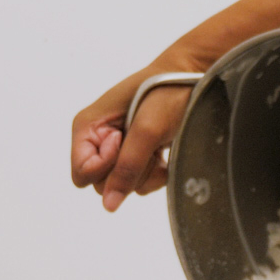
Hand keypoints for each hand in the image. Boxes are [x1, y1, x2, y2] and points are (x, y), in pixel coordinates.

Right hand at [71, 61, 195, 210]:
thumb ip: (127, 167)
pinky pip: (139, 181)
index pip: (82, 175)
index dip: (105, 167)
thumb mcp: (147, 129)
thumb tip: (109, 205)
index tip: (124, 141)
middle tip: (147, 143)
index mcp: (87, 127)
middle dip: (129, 171)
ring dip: (146, 173)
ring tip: (158, 147)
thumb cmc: (168, 91)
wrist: (197, 75)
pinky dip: (155, 173)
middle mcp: (98, 138)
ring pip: (123, 185)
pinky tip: (164, 154)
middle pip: (102, 183)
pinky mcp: (137, 153)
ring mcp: (118, 147)